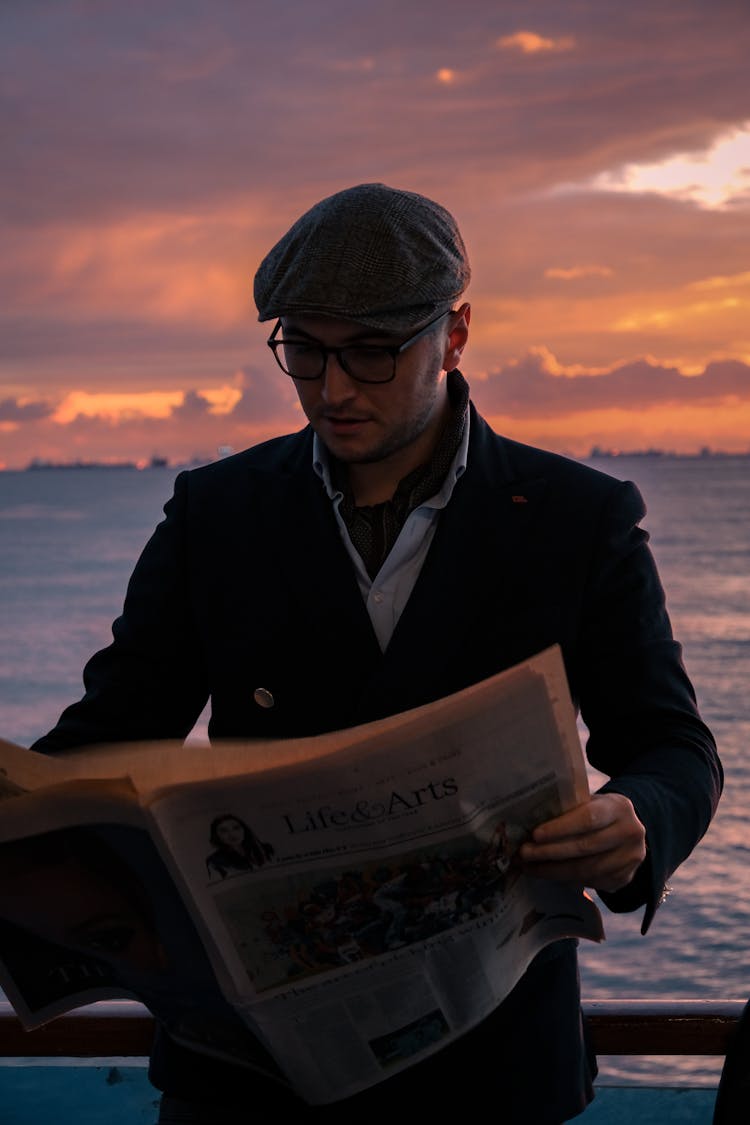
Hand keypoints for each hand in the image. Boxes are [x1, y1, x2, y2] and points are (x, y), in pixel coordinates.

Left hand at [519, 793, 645, 892]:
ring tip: (531, 867)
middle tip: (525, 854)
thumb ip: (569, 809)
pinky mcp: (625, 878)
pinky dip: (568, 880)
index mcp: (619, 807)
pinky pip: (591, 882)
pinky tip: (550, 874)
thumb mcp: (590, 802)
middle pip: (585, 847)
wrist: (628, 829)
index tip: (535, 835)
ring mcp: (630, 858)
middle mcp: (630, 833)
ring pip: (587, 870)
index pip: (588, 818)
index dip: (560, 828)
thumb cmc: (598, 812)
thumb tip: (528, 822)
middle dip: (550, 852)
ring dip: (554, 871)